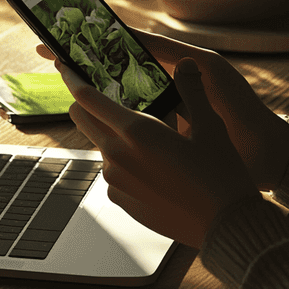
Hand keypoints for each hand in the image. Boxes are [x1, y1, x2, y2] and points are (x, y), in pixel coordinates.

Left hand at [54, 56, 260, 248]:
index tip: (65, 66)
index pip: (88, 97)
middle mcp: (118, 156)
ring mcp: (115, 181)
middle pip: (82, 118)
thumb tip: (185, 62)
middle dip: (85, 102)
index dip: (73, 78)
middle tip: (104, 93)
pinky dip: (124, 161)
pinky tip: (153, 165)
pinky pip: (112, 171)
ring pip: (100, 144)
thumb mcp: (210, 126)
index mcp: (137, 132)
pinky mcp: (120, 199)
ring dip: (113, 134)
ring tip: (148, 136)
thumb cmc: (220, 175)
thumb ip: (192, 89)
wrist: (224, 226)